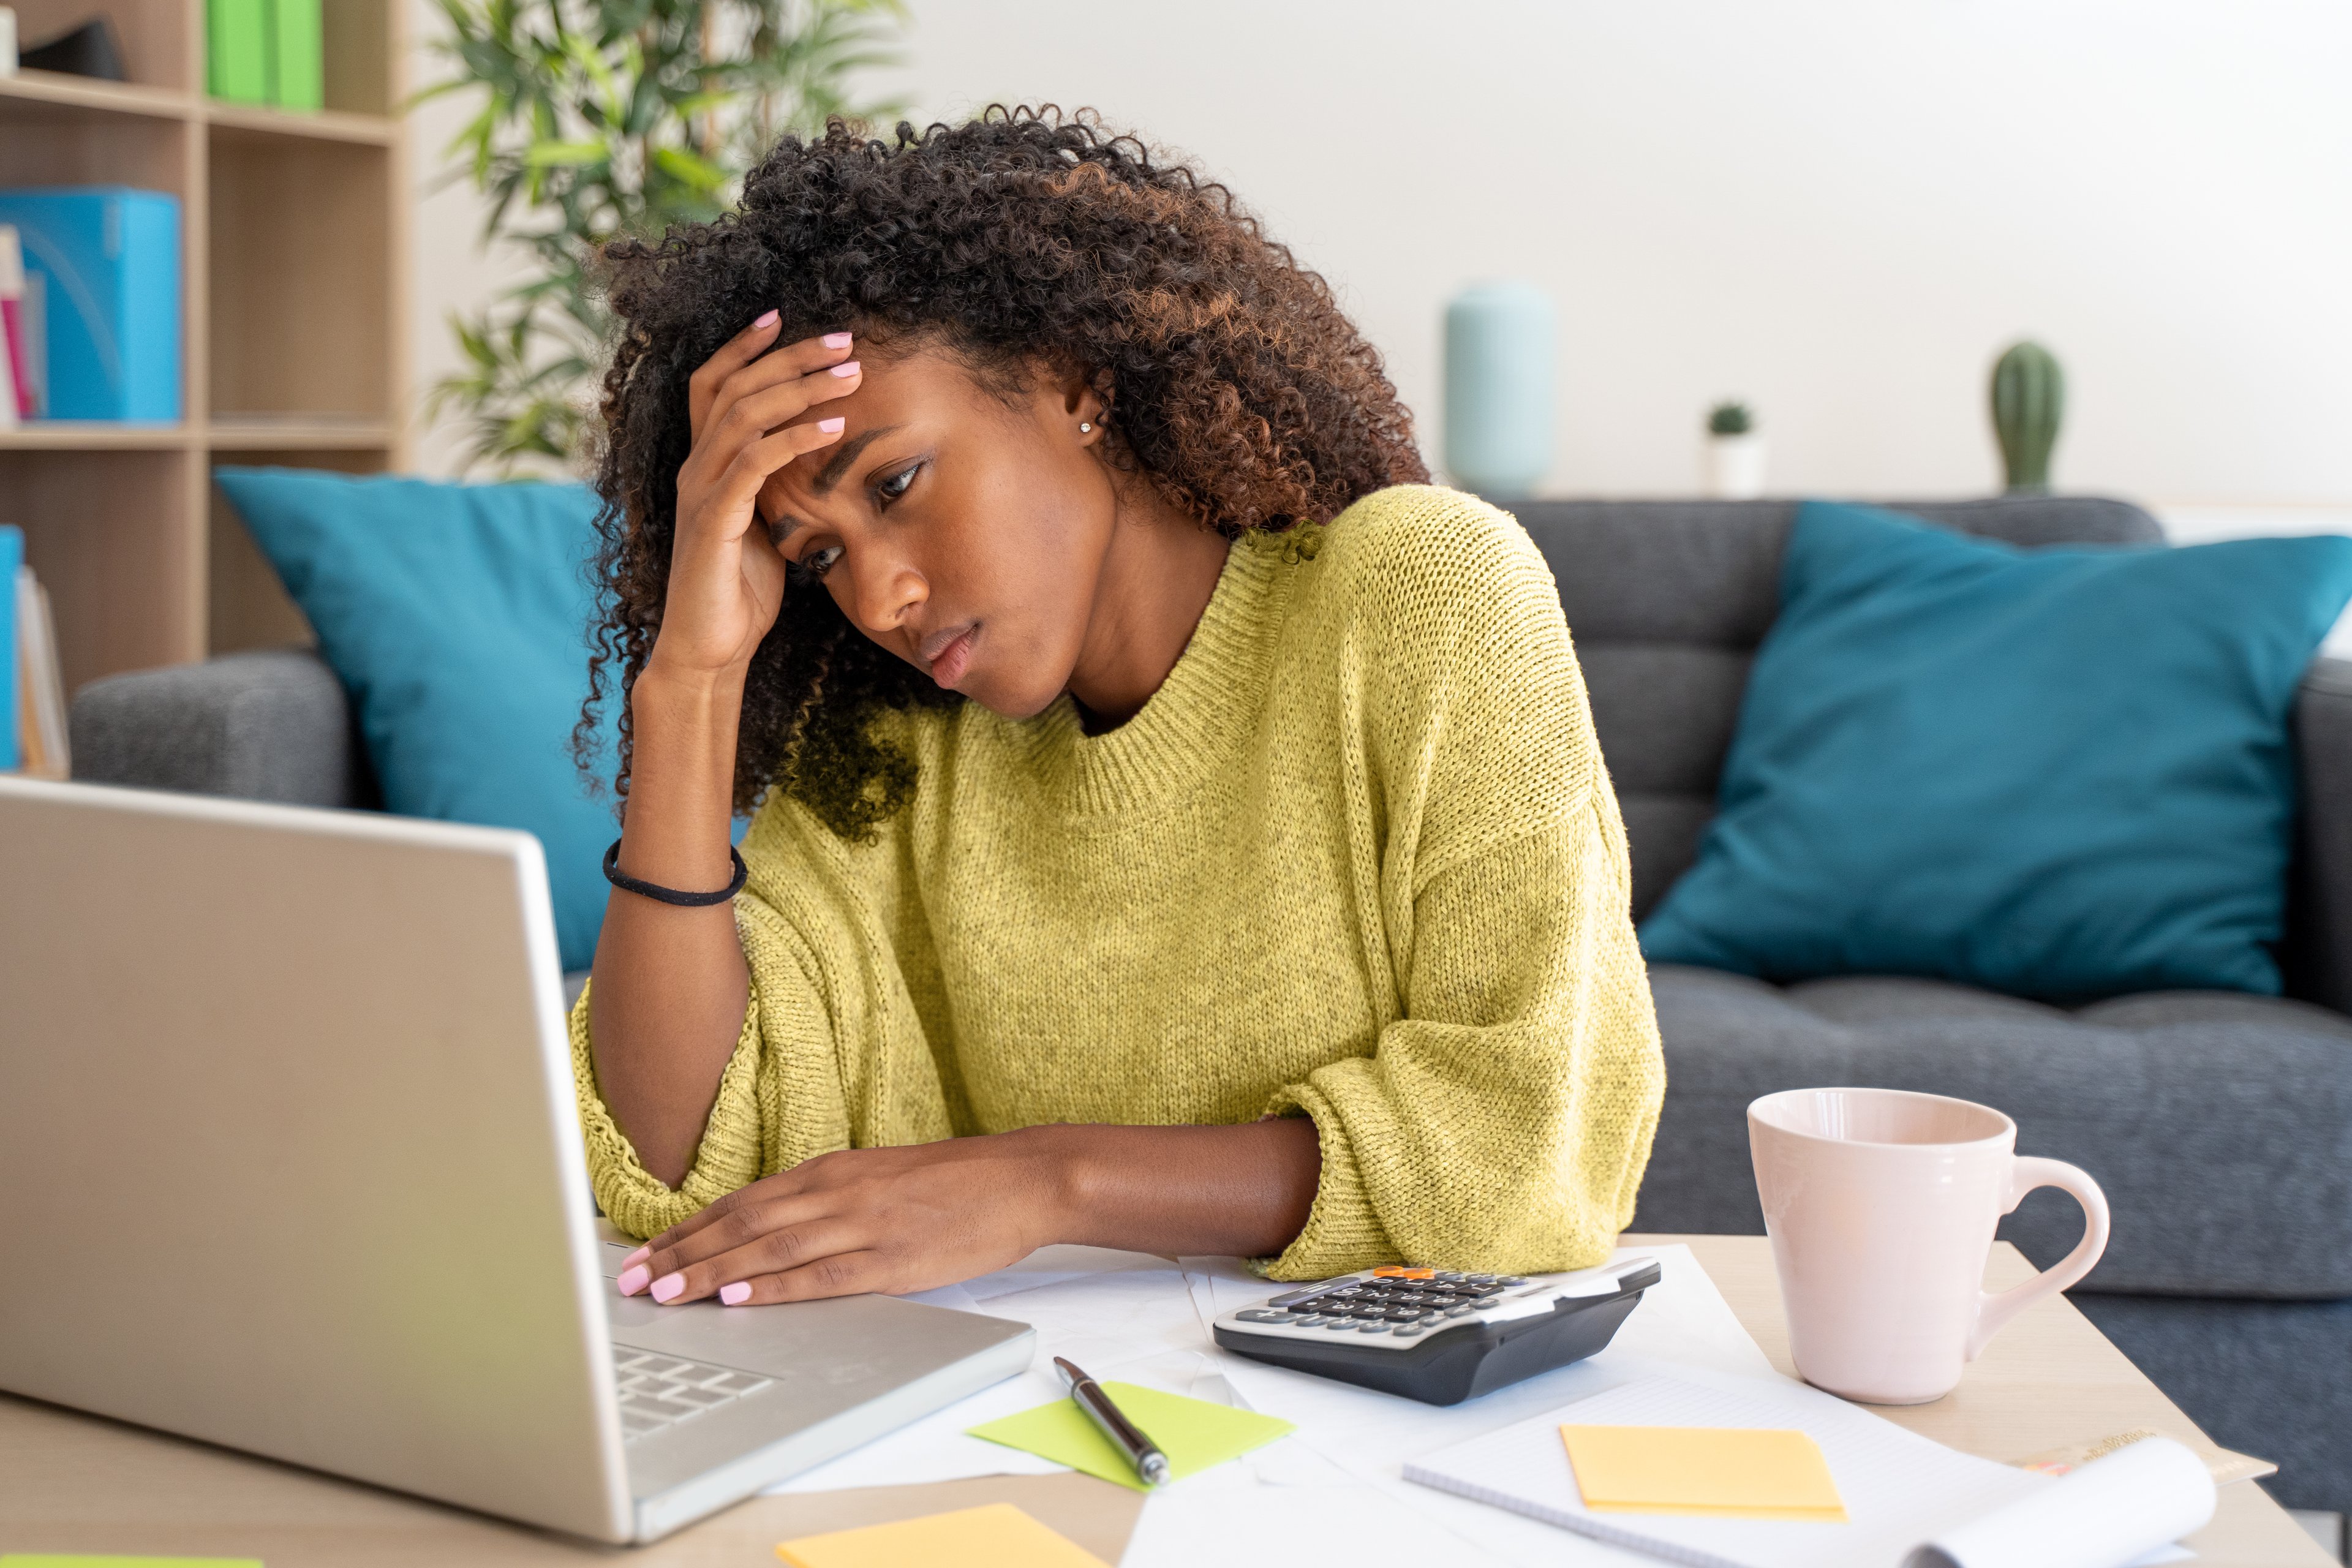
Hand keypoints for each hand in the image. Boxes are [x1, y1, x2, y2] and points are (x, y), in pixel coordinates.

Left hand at [613, 1129, 1068, 1304]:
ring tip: (664, 1293)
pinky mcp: (893, 1260)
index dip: (686, 1230)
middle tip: (630, 1282)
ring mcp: (864, 1225)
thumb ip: (825, 1200)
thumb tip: (770, 1229)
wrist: (1020, 1178)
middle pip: (741, 1224)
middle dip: (680, 1254)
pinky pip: (821, 1276)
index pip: (740, 1202)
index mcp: (830, 1171)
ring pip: (769, 1248)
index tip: (643, 1255)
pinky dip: (774, 1288)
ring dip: (709, 1272)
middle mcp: (837, 1192)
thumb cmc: (953, 1184)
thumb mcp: (877, 1178)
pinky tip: (739, 1299)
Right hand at [652, 315, 864, 679]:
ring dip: (801, 389)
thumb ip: (775, 487)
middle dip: (790, 357)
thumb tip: (815, 458)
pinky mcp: (714, 521)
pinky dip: (793, 439)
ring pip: (744, 415)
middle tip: (845, 339)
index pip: (713, 385)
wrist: (709, 651)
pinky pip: (753, 464)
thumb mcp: (765, 526)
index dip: (743, 346)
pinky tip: (832, 427)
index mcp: (704, 464)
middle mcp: (695, 467)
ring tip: (851, 374)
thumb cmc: (740, 593)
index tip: (783, 315)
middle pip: (735, 386)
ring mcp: (700, 491)